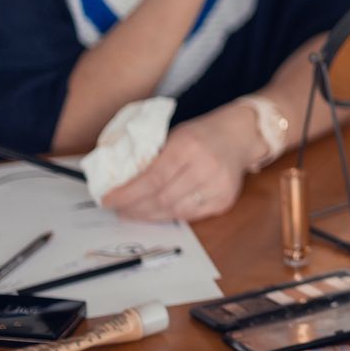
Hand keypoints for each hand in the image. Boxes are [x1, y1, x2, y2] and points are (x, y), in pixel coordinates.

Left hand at [100, 105, 259, 221]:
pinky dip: (170, 216)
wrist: (240, 135)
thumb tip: (122, 183)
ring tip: (133, 214)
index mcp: (188, 146)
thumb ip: (154, 158)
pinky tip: (157, 213)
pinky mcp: (224, 200)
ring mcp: (218, 186)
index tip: (108, 200)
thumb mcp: (175, 136)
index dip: (128, 194)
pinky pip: (191, 215)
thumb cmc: (202, 134)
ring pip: (176, 211)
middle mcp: (205, 167)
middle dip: (135, 208)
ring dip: (150, 216)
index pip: (152, 178)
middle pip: (162, 198)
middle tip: (119, 210)